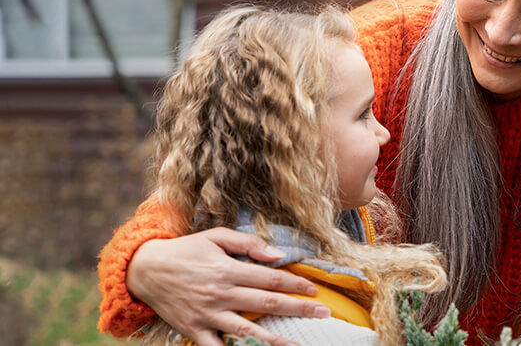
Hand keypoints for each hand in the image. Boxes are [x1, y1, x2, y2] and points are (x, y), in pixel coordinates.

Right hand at [126, 227, 329, 345]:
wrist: (144, 270)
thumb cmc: (186, 250)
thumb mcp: (215, 236)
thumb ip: (248, 243)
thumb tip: (278, 254)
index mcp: (228, 270)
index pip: (271, 279)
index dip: (295, 285)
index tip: (315, 291)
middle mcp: (220, 294)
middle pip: (267, 305)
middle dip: (298, 309)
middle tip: (324, 313)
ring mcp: (207, 315)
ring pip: (248, 331)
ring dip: (276, 339)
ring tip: (298, 344)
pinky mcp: (194, 331)